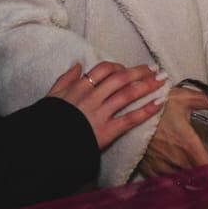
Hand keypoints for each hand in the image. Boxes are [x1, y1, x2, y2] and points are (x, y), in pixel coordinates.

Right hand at [47, 61, 162, 151]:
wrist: (46, 145)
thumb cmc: (48, 120)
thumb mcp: (53, 95)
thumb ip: (65, 79)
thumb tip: (77, 64)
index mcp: (80, 87)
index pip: (103, 70)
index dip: (119, 66)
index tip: (128, 68)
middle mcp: (92, 97)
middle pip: (120, 79)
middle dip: (139, 72)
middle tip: (154, 69)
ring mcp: (101, 113)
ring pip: (127, 95)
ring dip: (147, 86)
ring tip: (161, 81)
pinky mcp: (107, 131)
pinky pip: (129, 119)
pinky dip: (145, 111)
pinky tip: (158, 104)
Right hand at [138, 84, 207, 177]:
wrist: (127, 110)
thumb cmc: (158, 104)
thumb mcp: (185, 97)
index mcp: (189, 145)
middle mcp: (177, 160)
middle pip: (198, 177)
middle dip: (206, 171)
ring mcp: (162, 166)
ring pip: (182, 179)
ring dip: (190, 174)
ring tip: (193, 161)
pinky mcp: (149, 168)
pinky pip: (166, 180)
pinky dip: (174, 176)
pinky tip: (176, 165)